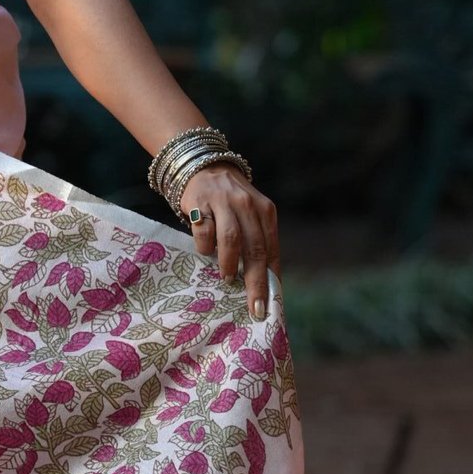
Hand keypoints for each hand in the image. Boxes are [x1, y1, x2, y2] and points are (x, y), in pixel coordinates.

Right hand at [180, 166, 279, 320]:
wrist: (205, 167)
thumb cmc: (230, 202)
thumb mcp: (249, 217)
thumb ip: (256, 243)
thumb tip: (264, 285)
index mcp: (266, 212)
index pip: (272, 250)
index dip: (271, 279)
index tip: (270, 304)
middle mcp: (248, 205)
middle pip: (256, 248)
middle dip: (256, 281)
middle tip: (255, 306)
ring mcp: (224, 202)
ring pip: (232, 238)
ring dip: (230, 263)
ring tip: (228, 279)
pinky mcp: (200, 202)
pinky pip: (205, 230)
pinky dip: (205, 246)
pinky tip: (205, 252)